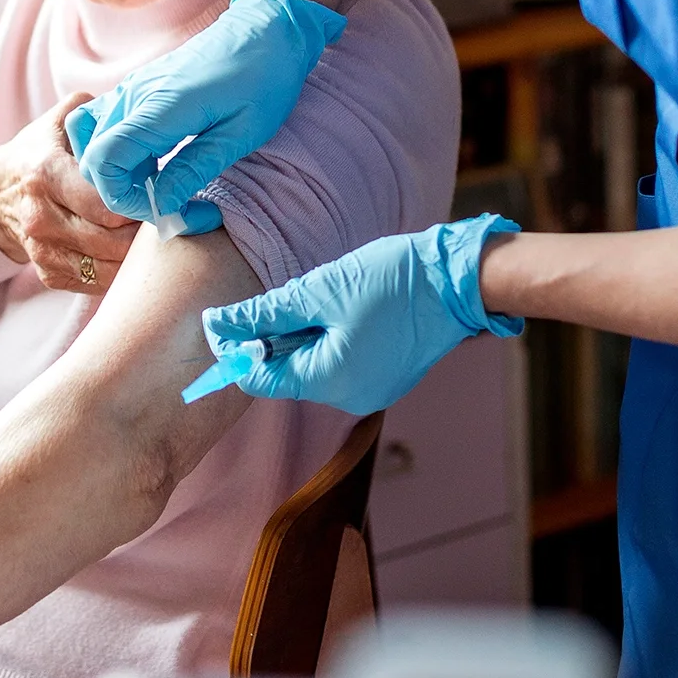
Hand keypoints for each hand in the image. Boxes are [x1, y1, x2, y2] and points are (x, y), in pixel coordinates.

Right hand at [0, 94, 140, 291]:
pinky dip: (120, 270)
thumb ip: (93, 111)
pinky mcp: (48, 275)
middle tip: (163, 214)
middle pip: (114, 240)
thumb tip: (131, 107)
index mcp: (46, 174)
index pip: (106, 203)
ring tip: (150, 232)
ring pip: (109, 267)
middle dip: (145, 229)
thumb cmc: (39, 154)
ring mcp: (43, 251)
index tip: (158, 192)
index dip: (140, 201)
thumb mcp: (59, 123)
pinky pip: (98, 283)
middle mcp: (40, 217)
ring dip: (138, 253)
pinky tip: (129, 250)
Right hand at [66, 0, 345, 220]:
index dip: (125, 198)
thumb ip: (196, 168)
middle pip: (93, 159)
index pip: (105, 161)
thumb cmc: (264, 79)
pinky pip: (102, 128)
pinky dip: (116, 155)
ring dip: (118, 175)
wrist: (267, 31)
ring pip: (92, 144)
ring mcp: (130, 90)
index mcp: (161, 105)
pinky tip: (153, 164)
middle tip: (173, 205)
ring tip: (162, 185)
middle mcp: (134, 95)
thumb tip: (161, 204)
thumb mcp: (242, 133)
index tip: (166, 210)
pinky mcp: (134, 90)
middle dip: (125, 194)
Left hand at [200, 214, 525, 414]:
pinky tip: (345, 308)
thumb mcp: (320, 290)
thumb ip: (266, 313)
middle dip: (275, 337)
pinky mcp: (385, 378)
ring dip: (304, 334)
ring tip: (324, 297)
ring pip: (314, 366)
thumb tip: (220, 324)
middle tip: (284, 296)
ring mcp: (371, 390)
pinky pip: (341, 363)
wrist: (458, 279)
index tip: (222, 320)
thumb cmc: (392, 280)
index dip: (237, 349)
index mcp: (331, 380)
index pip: (261, 378)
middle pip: (288, 373)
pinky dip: (330, 339)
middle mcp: (350, 397)